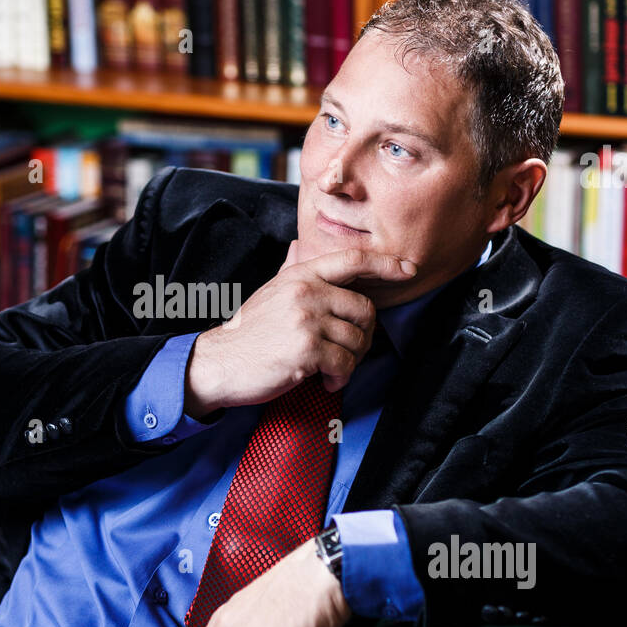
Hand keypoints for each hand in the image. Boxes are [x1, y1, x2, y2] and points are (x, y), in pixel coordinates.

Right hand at [184, 242, 417, 417]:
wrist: (218, 362)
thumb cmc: (248, 332)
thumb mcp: (270, 291)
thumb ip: (291, 270)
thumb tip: (298, 247)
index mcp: (300, 275)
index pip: (352, 260)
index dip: (385, 264)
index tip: (407, 269)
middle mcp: (306, 292)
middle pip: (365, 309)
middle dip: (364, 335)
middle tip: (348, 350)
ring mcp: (306, 320)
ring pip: (358, 341)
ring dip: (350, 362)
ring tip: (331, 369)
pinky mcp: (306, 350)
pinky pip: (345, 364)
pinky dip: (340, 378)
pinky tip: (325, 380)